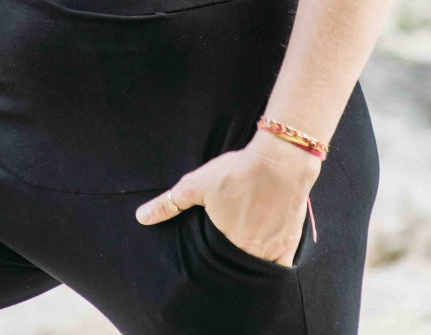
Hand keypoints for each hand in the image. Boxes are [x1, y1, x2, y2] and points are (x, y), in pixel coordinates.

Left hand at [134, 132, 319, 267]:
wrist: (279, 161)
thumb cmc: (236, 171)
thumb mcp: (197, 184)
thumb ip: (169, 203)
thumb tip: (141, 218)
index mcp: (225, 243)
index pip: (213, 262)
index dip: (208, 259)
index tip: (205, 256)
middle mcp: (248, 252)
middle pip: (234, 266)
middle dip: (227, 263)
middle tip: (222, 252)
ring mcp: (271, 250)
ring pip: (256, 269)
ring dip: (247, 265)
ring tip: (240, 254)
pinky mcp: (289, 243)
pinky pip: (281, 268)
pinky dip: (273, 268)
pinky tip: (265, 261)